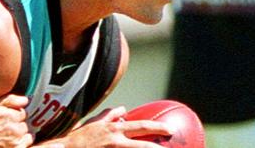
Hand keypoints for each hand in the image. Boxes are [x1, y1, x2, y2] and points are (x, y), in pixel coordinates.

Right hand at [0, 94, 33, 147]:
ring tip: (6, 138)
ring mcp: (15, 143)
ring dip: (20, 137)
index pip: (22, 112)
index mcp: (10, 116)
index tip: (4, 119)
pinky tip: (8, 144)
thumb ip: (9, 100)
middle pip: (24, 125)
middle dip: (17, 126)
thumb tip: (25, 100)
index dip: (13, 116)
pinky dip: (20, 145)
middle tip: (3, 129)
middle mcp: (15, 130)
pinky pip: (26, 146)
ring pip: (27, 137)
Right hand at [33, 106, 172, 147]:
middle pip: (143, 145)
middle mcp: (116, 140)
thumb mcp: (94, 123)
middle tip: (175, 143)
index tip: (170, 129)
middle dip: (159, 146)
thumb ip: (109, 116)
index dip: (157, 127)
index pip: (140, 126)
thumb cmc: (79, 138)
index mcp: (114, 129)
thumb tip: (123, 110)